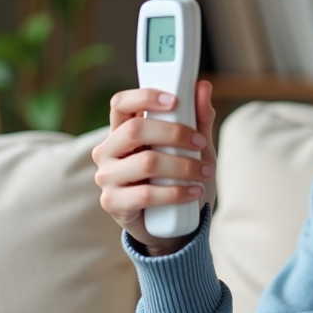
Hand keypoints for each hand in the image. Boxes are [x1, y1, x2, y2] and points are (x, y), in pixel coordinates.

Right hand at [92, 80, 217, 254]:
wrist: (172, 226)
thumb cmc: (179, 179)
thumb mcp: (193, 148)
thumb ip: (197, 118)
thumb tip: (203, 86)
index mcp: (122, 131)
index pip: (120, 103)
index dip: (144, 96)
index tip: (175, 100)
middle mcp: (108, 151)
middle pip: (135, 130)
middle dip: (173, 133)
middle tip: (199, 142)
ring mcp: (107, 178)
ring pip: (145, 163)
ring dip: (183, 166)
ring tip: (204, 171)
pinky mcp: (113, 203)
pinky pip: (147, 194)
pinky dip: (177, 191)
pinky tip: (195, 191)